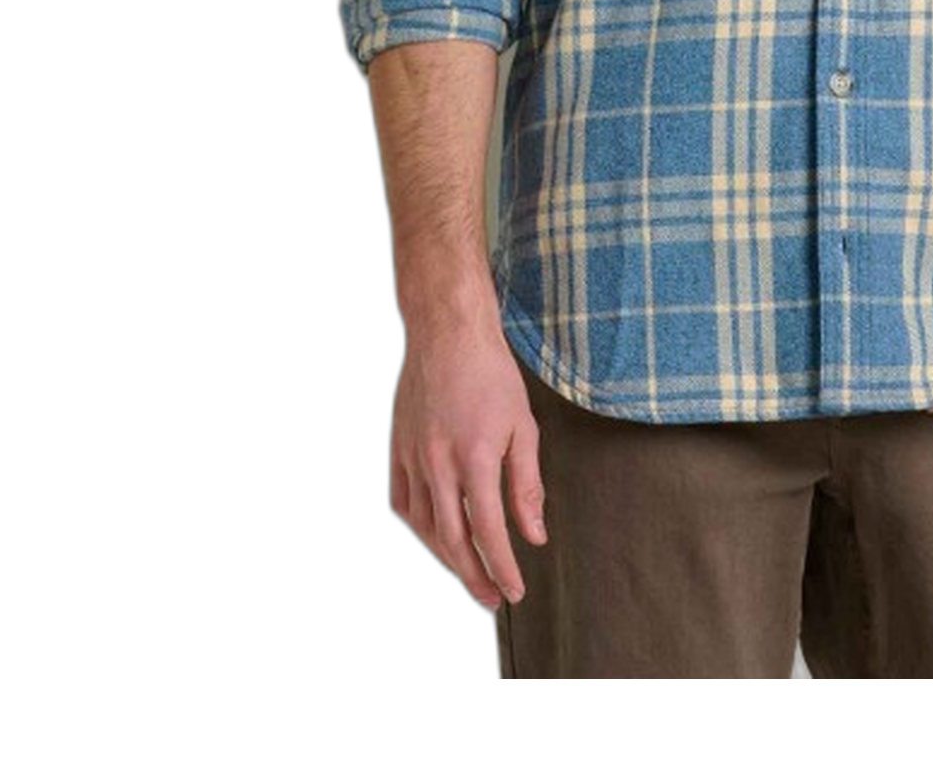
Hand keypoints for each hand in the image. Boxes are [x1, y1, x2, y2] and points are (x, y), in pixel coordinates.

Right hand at [388, 310, 546, 610]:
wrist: (448, 335)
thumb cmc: (491, 376)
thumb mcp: (523, 427)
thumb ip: (527, 486)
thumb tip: (533, 535)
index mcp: (475, 457)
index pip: (487, 532)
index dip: (502, 568)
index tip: (514, 591)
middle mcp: (438, 464)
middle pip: (453, 540)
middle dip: (474, 576)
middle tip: (492, 598)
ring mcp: (413, 458)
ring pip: (425, 528)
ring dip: (447, 559)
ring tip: (470, 574)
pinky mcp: (398, 451)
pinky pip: (404, 504)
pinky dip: (421, 529)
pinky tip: (437, 538)